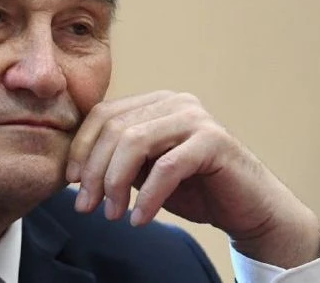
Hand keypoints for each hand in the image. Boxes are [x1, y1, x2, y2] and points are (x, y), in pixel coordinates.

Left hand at [65, 90, 319, 267]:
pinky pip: (167, 167)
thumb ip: (118, 160)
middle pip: (114, 128)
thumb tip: (74, 169)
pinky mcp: (213, 141)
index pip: (103, 114)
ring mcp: (195, 118)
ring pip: (135, 143)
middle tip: (86, 206)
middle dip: (94, 171)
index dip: (81, 147)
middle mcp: (174, 101)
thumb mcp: (145, 170)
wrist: (248, 208)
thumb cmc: (194, 188)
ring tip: (111, 214)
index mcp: (154, 102)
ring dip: (115, 183)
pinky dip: (148, 196)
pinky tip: (139, 219)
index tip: (71, 182)